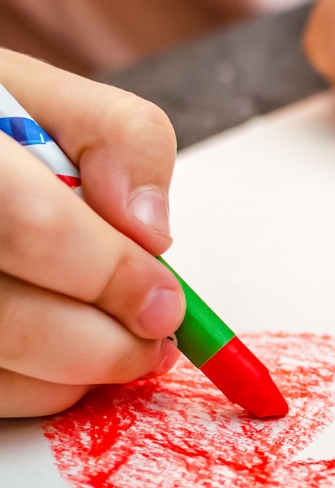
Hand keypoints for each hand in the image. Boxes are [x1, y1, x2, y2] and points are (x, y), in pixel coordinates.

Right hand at [0, 50, 183, 416]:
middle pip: (12, 320)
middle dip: (107, 343)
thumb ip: (118, 138)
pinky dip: (41, 389)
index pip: (34, 228)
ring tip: (114, 339)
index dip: (114, 275)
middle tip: (152, 336)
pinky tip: (60, 352)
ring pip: (3, 372)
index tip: (166, 301)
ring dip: (81, 373)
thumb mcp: (44, 98)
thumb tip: (151, 230)